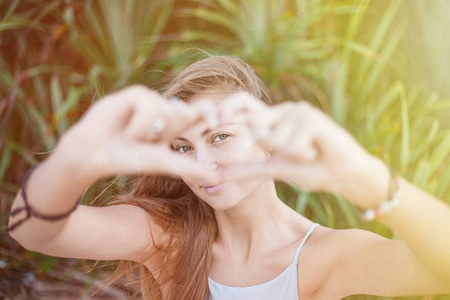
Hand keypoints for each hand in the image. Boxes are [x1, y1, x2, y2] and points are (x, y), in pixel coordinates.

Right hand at [54, 85, 220, 182]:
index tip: (220, 122)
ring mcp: (150, 101)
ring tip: (133, 139)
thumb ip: (188, 168)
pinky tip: (125, 132)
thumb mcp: (161, 163)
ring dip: (151, 131)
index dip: (211, 115)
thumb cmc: (126, 160)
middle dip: (188, 119)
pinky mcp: (135, 94)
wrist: (92, 153)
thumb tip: (216, 178)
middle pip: (186, 110)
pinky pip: (149, 105)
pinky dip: (139, 124)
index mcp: (173, 128)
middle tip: (173, 134)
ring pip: (167, 109)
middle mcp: (164, 112)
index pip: (198, 115)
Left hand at [219, 92, 389, 207]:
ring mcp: (297, 111)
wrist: (345, 175)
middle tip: (299, 154)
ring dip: (292, 156)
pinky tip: (318, 151)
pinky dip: (303, 155)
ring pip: (273, 139)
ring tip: (310, 154)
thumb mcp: (275, 169)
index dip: (225, 110)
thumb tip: (217, 175)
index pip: (243, 106)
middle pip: (254, 121)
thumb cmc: (312, 170)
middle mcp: (283, 111)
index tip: (211, 122)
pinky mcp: (311, 117)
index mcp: (274, 121)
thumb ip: (247, 170)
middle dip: (268, 143)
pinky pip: (291, 144)